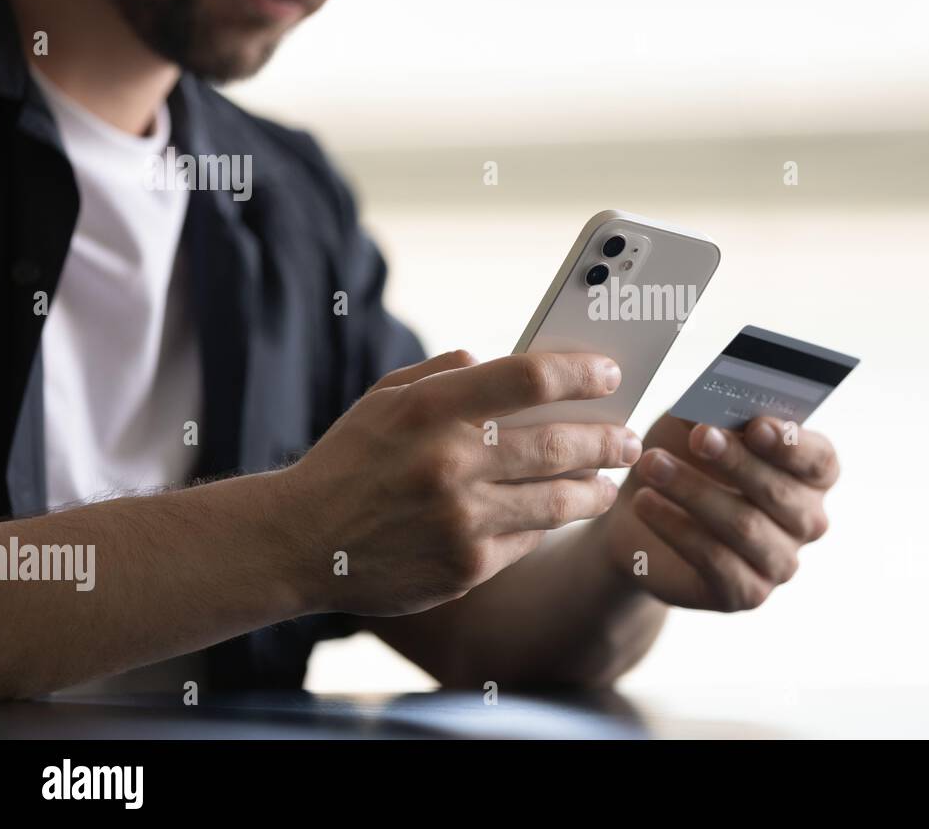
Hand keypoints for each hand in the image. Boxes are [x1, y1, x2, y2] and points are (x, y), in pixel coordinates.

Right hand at [278, 350, 640, 616]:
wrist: (299, 542)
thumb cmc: (350, 461)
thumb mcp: (385, 398)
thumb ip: (445, 374)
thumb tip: (501, 361)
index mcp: (431, 408)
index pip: (529, 377)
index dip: (580, 373)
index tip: (609, 375)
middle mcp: (450, 461)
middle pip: (558, 443)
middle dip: (607, 439)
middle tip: (630, 437)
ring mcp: (461, 519)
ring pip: (558, 500)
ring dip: (596, 489)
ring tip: (611, 482)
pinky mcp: (466, 567)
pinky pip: (529, 539)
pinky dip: (549, 524)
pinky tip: (561, 512)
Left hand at [599, 413, 838, 611]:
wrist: (642, 517)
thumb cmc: (684, 458)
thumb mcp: (696, 427)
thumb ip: (714, 416)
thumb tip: (712, 410)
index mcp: (811, 474)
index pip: (819, 460)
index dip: (791, 443)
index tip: (757, 425)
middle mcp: (807, 521)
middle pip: (780, 492)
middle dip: (738, 462)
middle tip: (700, 436)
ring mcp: (781, 562)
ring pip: (745, 526)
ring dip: (695, 491)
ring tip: (652, 465)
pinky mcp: (747, 593)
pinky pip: (716, 560)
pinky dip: (677, 528)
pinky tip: (646, 503)